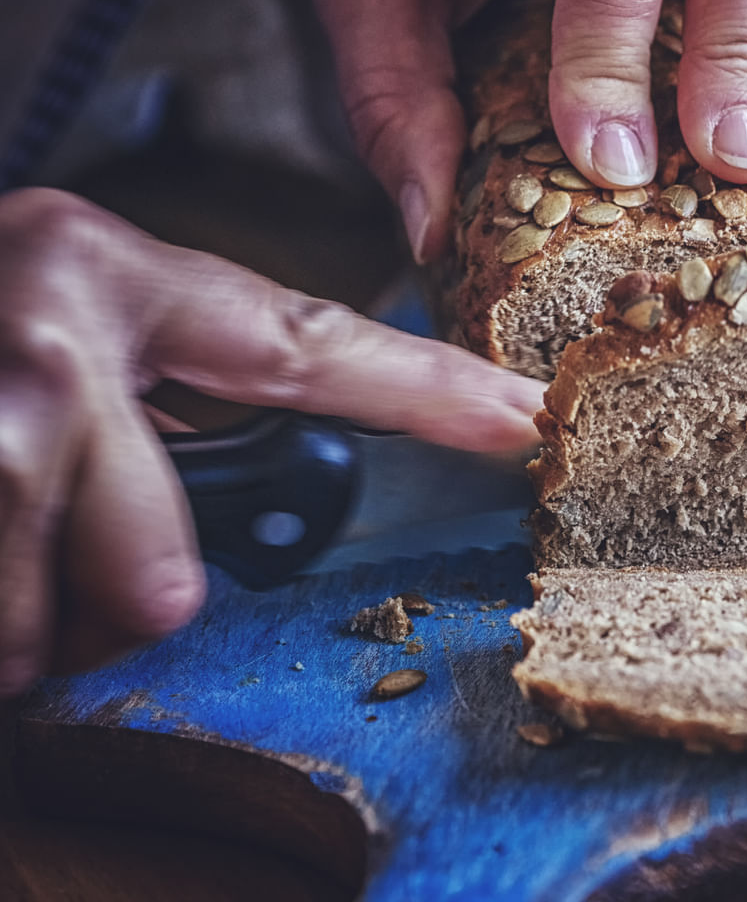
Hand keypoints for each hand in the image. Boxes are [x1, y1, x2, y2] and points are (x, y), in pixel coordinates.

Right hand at [0, 188, 542, 695]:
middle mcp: (54, 348)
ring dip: (32, 619)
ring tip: (12, 537)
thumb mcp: (86, 329)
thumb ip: (179, 398)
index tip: (525, 417)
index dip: (429, 389)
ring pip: (49, 635)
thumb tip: (221, 546)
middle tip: (83, 536)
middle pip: (156, 582)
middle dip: (125, 594)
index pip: (311, 346)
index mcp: (122, 282)